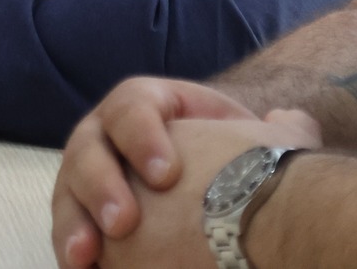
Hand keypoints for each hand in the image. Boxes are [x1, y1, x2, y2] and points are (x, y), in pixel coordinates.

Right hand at [53, 76, 318, 267]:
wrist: (209, 192)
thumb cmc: (231, 164)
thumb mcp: (253, 140)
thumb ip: (276, 131)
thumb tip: (291, 123)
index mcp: (142, 104)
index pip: (132, 108)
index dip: (144, 138)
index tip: (168, 176)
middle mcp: (103, 135)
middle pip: (88, 152)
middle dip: (102, 186)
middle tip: (124, 223)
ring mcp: (83, 177)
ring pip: (65, 196)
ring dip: (72, 225)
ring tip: (88, 256)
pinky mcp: (76, 218)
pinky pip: (65, 234)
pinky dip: (70, 253)